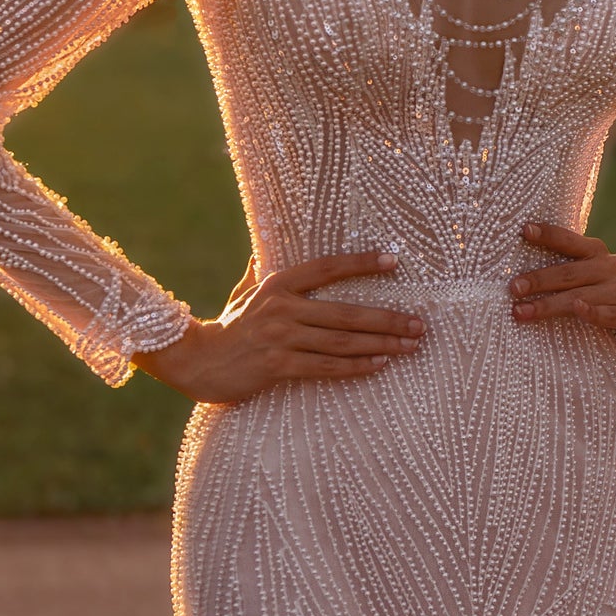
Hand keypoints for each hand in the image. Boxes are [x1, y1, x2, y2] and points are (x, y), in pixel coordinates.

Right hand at [132, 251, 423, 403]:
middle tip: (420, 323)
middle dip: (388, 318)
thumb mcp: (242, 294)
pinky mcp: (277, 366)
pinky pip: (325, 367)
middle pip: (345, 312)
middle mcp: (282, 307)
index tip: (394, 260)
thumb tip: (263, 248)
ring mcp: (280, 337)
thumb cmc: (228, 328)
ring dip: (381, 344)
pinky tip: (380, 364)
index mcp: (277, 284)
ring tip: (411, 345)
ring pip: (341, 341)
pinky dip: (355, 367)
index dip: (360, 263)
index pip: (326, 267)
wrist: (195, 362)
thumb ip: (258, 272)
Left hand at [508, 222, 615, 356]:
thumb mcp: (588, 280)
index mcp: (596, 254)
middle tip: (513, 288)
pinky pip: (610, 313)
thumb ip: (563, 273)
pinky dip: (593, 311)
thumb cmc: (606, 297)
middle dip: (539, 280)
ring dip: (550, 304)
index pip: (569, 241)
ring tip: (522, 312)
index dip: (547, 234)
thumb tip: (517, 276)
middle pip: (569, 272)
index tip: (524, 230)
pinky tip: (578, 309)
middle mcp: (610, 267)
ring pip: (582, 295)